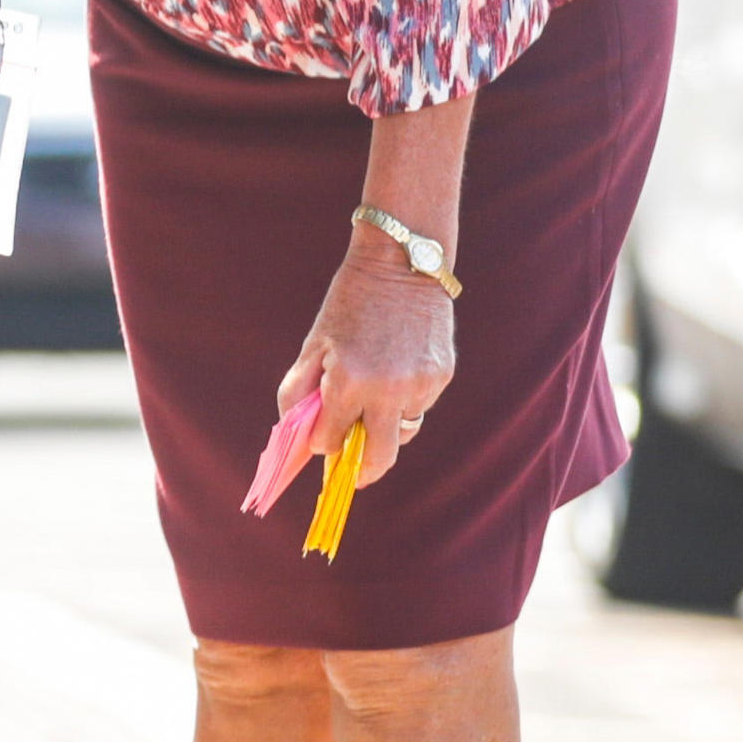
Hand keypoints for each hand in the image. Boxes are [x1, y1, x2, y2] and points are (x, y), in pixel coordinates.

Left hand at [279, 244, 456, 489]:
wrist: (401, 264)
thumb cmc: (348, 305)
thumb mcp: (314, 345)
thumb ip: (300, 394)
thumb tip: (302, 440)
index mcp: (349, 382)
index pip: (331, 441)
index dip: (323, 443)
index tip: (322, 442)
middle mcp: (389, 390)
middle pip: (377, 458)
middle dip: (362, 472)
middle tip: (354, 477)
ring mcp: (421, 385)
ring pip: (400, 431)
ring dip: (384, 426)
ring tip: (373, 395)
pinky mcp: (442, 376)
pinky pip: (419, 406)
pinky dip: (404, 400)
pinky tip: (396, 369)